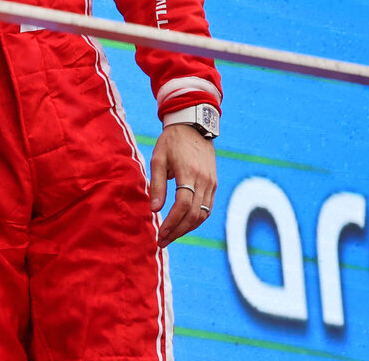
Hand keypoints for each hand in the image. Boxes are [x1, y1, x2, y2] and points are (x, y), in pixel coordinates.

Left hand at [149, 123, 216, 246]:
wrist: (193, 126)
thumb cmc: (171, 141)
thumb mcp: (158, 158)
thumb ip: (157, 184)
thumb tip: (154, 210)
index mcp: (189, 173)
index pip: (183, 205)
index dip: (172, 223)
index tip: (160, 234)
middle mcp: (204, 180)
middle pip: (194, 214)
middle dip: (178, 231)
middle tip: (162, 241)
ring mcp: (212, 183)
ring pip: (203, 214)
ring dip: (187, 229)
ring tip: (170, 236)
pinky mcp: (214, 184)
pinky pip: (207, 208)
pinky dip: (195, 220)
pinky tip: (182, 225)